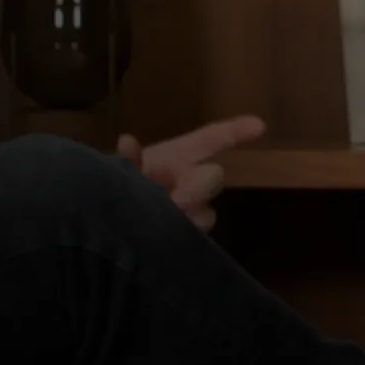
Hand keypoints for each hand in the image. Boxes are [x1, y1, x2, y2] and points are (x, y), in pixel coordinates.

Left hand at [114, 115, 265, 232]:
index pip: (211, 139)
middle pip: (214, 176)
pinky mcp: (189, 238)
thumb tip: (127, 143)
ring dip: (188, 217)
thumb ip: (125, 160)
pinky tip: (160, 239)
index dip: (235, 131)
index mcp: (177, 157)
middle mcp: (191, 181)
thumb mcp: (115, 170)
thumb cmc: (114, 188)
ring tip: (159, 221)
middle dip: (198, 186)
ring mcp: (193, 211)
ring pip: (206, 213)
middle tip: (176, 201)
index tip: (259, 125)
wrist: (105, 222)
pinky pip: (196, 239)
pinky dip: (181, 237)